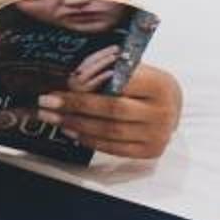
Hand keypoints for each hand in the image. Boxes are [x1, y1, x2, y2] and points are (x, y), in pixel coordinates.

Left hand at [38, 62, 181, 160]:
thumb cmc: (147, 83)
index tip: (63, 83)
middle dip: (75, 106)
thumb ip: (109, 70)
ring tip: (54, 118)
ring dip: (77, 125)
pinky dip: (90, 140)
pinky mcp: (150, 151)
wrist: (173, 104)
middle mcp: (161, 111)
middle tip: (47, 102)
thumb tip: (70, 78)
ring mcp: (157, 134)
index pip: (120, 84)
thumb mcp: (135, 68)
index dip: (90, 84)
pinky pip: (115, 148)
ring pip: (110, 131)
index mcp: (158, 84)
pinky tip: (72, 132)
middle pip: (112, 110)